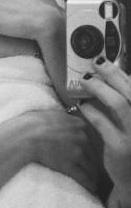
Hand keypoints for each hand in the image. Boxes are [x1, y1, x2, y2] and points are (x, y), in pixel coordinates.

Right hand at [17, 108, 97, 194]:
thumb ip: (64, 119)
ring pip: (91, 166)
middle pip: (93, 153)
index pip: (91, 139)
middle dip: (93, 162)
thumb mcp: (52, 115)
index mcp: (78, 124)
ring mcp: (77, 152)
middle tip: (93, 170)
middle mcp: (82, 137)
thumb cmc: (33, 123)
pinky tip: (91, 188)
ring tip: (94, 181)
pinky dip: (88, 183)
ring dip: (93, 175)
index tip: (89, 155)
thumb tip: (64, 122)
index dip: (90, 148)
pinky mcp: (71, 165)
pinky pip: (84, 177)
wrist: (25, 135)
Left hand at [79, 58, 130, 194]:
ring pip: (118, 103)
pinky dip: (90, 110)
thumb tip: (112, 76)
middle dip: (111, 73)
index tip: (106, 60)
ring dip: (99, 88)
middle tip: (94, 62)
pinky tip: (82, 105)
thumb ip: (126, 102)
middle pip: (130, 91)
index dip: (122, 72)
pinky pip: (102, 122)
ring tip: (85, 81)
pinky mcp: (120, 147)